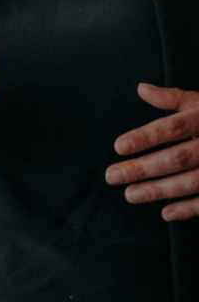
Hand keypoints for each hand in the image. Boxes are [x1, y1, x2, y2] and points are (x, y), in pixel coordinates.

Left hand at [107, 84, 198, 219]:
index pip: (172, 127)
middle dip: (143, 168)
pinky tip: (165, 213)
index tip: (118, 146)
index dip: (145, 137)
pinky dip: (189, 209)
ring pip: (192, 181)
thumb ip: (173, 98)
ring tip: (130, 195)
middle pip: (178, 158)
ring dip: (159, 190)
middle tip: (111, 176)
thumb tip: (141, 88)